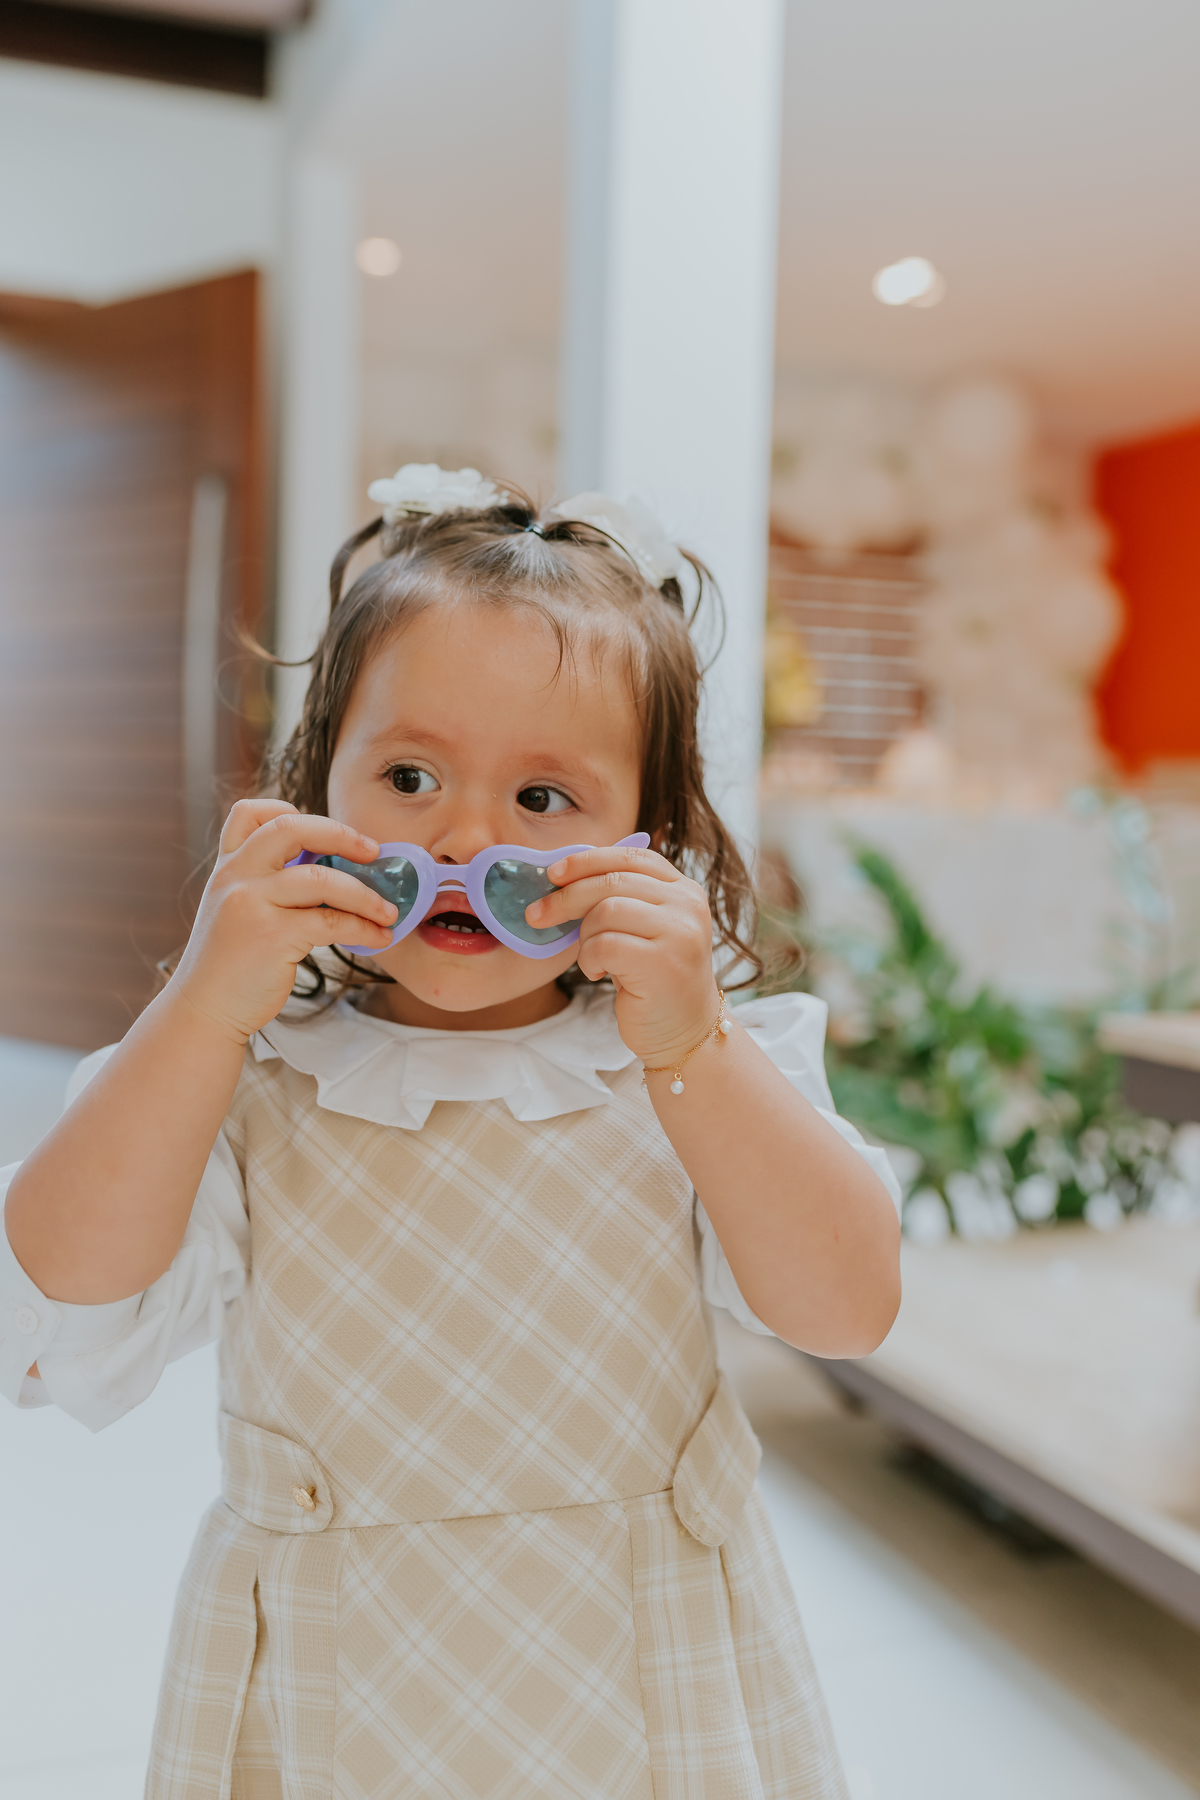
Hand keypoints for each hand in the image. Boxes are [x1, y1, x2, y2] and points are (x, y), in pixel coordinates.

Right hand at [171, 800, 398, 1042]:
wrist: (205, 1010)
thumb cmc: (230, 964)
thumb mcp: (234, 910)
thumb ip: (265, 885)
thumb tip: (333, 871)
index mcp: (227, 867)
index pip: (249, 812)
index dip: (288, 809)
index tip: (325, 831)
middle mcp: (235, 877)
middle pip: (291, 829)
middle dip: (342, 835)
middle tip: (374, 852)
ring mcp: (251, 904)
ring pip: (323, 879)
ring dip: (366, 895)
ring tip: (388, 911)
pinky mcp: (272, 936)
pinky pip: (331, 921)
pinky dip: (362, 927)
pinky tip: (376, 937)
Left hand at [528, 845, 718, 1062]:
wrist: (685, 1033)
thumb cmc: (654, 981)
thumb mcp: (645, 929)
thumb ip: (622, 898)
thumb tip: (563, 875)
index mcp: (684, 890)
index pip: (631, 856)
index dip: (587, 860)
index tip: (553, 874)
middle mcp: (688, 905)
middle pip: (612, 881)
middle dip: (566, 897)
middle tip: (537, 914)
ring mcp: (679, 933)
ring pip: (605, 911)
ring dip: (584, 937)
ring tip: (592, 958)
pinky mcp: (663, 963)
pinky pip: (604, 945)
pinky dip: (589, 959)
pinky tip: (598, 973)